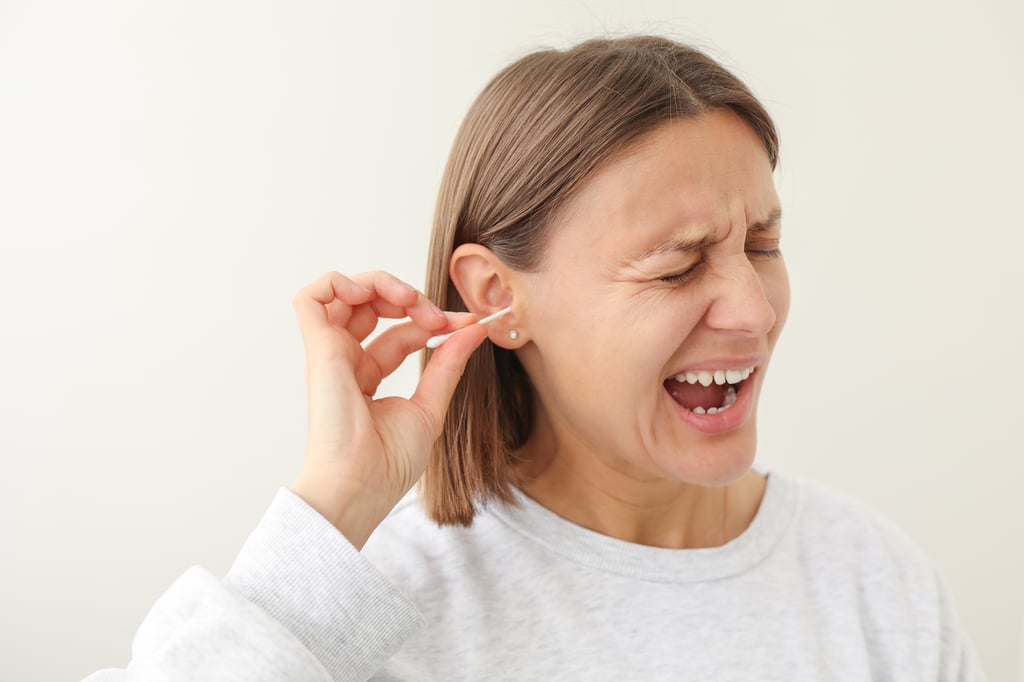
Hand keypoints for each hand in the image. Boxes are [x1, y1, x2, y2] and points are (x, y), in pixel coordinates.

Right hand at [288, 271, 486, 547]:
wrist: (361, 485)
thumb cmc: (388, 463)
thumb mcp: (430, 407)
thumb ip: (448, 365)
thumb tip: (473, 328)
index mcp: (369, 377)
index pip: (403, 332)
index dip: (435, 320)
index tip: (468, 324)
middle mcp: (347, 362)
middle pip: (374, 306)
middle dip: (411, 298)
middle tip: (439, 316)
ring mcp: (331, 354)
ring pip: (345, 293)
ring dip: (381, 284)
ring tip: (410, 301)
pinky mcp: (319, 349)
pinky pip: (312, 298)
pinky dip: (339, 283)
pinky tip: (371, 295)